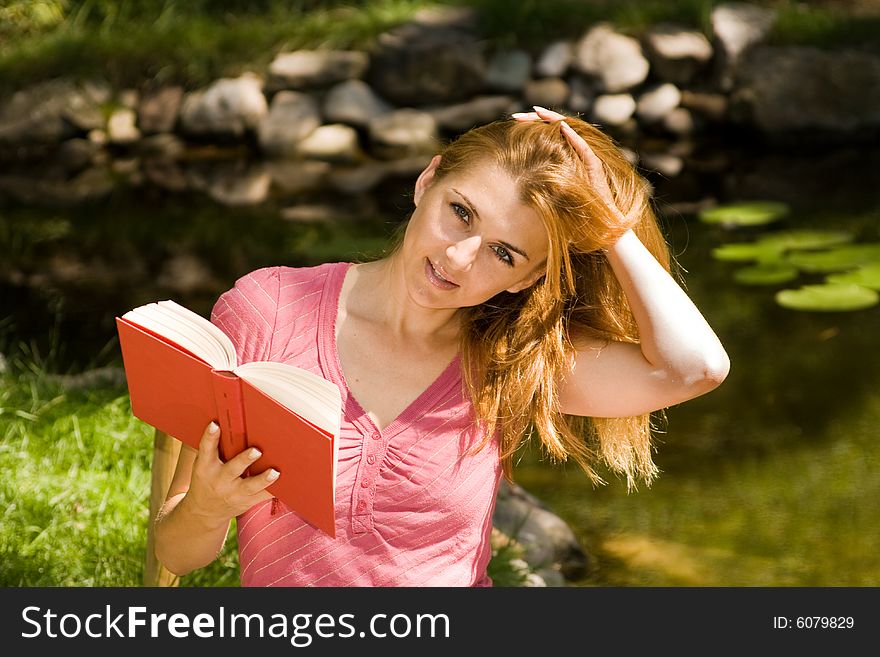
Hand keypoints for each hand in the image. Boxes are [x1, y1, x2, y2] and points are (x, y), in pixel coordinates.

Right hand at [183, 422, 277, 524]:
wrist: (203, 511)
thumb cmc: (208, 478)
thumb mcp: (204, 464)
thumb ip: (213, 447)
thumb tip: (227, 420)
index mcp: (205, 467)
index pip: (206, 449)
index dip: (210, 437)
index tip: (216, 425)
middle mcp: (219, 480)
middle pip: (233, 469)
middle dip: (245, 460)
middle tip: (257, 450)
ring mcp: (233, 493)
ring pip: (250, 486)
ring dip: (263, 479)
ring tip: (275, 472)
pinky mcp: (246, 502)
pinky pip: (263, 497)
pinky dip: (275, 490)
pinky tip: (288, 483)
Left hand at [512, 106, 632, 229]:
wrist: (601, 220)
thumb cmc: (576, 208)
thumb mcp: (552, 191)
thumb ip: (540, 179)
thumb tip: (517, 176)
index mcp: (565, 153)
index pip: (548, 132)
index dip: (532, 124)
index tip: (514, 119)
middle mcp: (576, 150)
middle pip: (556, 126)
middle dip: (535, 118)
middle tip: (516, 115)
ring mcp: (586, 156)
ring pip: (570, 131)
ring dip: (553, 120)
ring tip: (537, 112)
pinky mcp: (595, 165)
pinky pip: (584, 149)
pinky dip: (574, 137)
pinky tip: (562, 128)